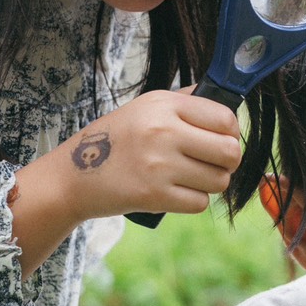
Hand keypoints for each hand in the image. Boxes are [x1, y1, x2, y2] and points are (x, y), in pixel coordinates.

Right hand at [43, 87, 241, 222]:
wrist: (73, 176)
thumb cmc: (114, 141)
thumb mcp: (145, 108)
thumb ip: (184, 103)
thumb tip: (226, 102)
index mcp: (163, 105)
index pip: (225, 119)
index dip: (232, 133)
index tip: (223, 140)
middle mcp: (162, 131)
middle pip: (229, 151)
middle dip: (228, 162)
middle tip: (213, 164)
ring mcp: (159, 165)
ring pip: (219, 180)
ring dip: (211, 183)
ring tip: (191, 178)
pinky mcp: (154, 195)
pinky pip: (200, 203)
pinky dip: (193, 201)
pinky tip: (176, 192)